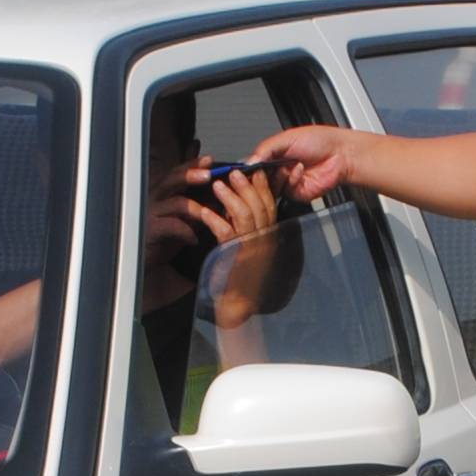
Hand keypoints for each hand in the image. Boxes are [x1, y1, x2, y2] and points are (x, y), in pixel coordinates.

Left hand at [195, 161, 287, 326]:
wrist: (236, 305)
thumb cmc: (239, 276)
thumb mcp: (248, 246)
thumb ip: (247, 225)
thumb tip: (240, 202)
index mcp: (268, 236)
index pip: (271, 205)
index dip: (263, 186)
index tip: (254, 171)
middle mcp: (263, 241)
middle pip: (260, 205)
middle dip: (247, 185)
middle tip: (234, 172)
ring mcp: (251, 249)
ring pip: (245, 214)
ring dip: (230, 197)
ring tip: (217, 186)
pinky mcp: (234, 257)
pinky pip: (225, 232)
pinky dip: (213, 218)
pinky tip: (204, 211)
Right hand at [250, 120, 371, 202]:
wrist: (341, 154)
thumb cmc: (320, 141)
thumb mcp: (287, 138)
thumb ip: (265, 148)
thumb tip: (249, 160)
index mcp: (274, 155)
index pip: (254, 166)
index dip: (249, 169)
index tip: (246, 168)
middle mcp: (279, 170)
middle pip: (259, 181)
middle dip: (262, 175)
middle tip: (264, 169)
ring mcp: (288, 183)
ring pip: (270, 189)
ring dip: (278, 176)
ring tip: (287, 165)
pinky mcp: (297, 194)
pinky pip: (286, 192)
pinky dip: (291, 180)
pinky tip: (300, 170)